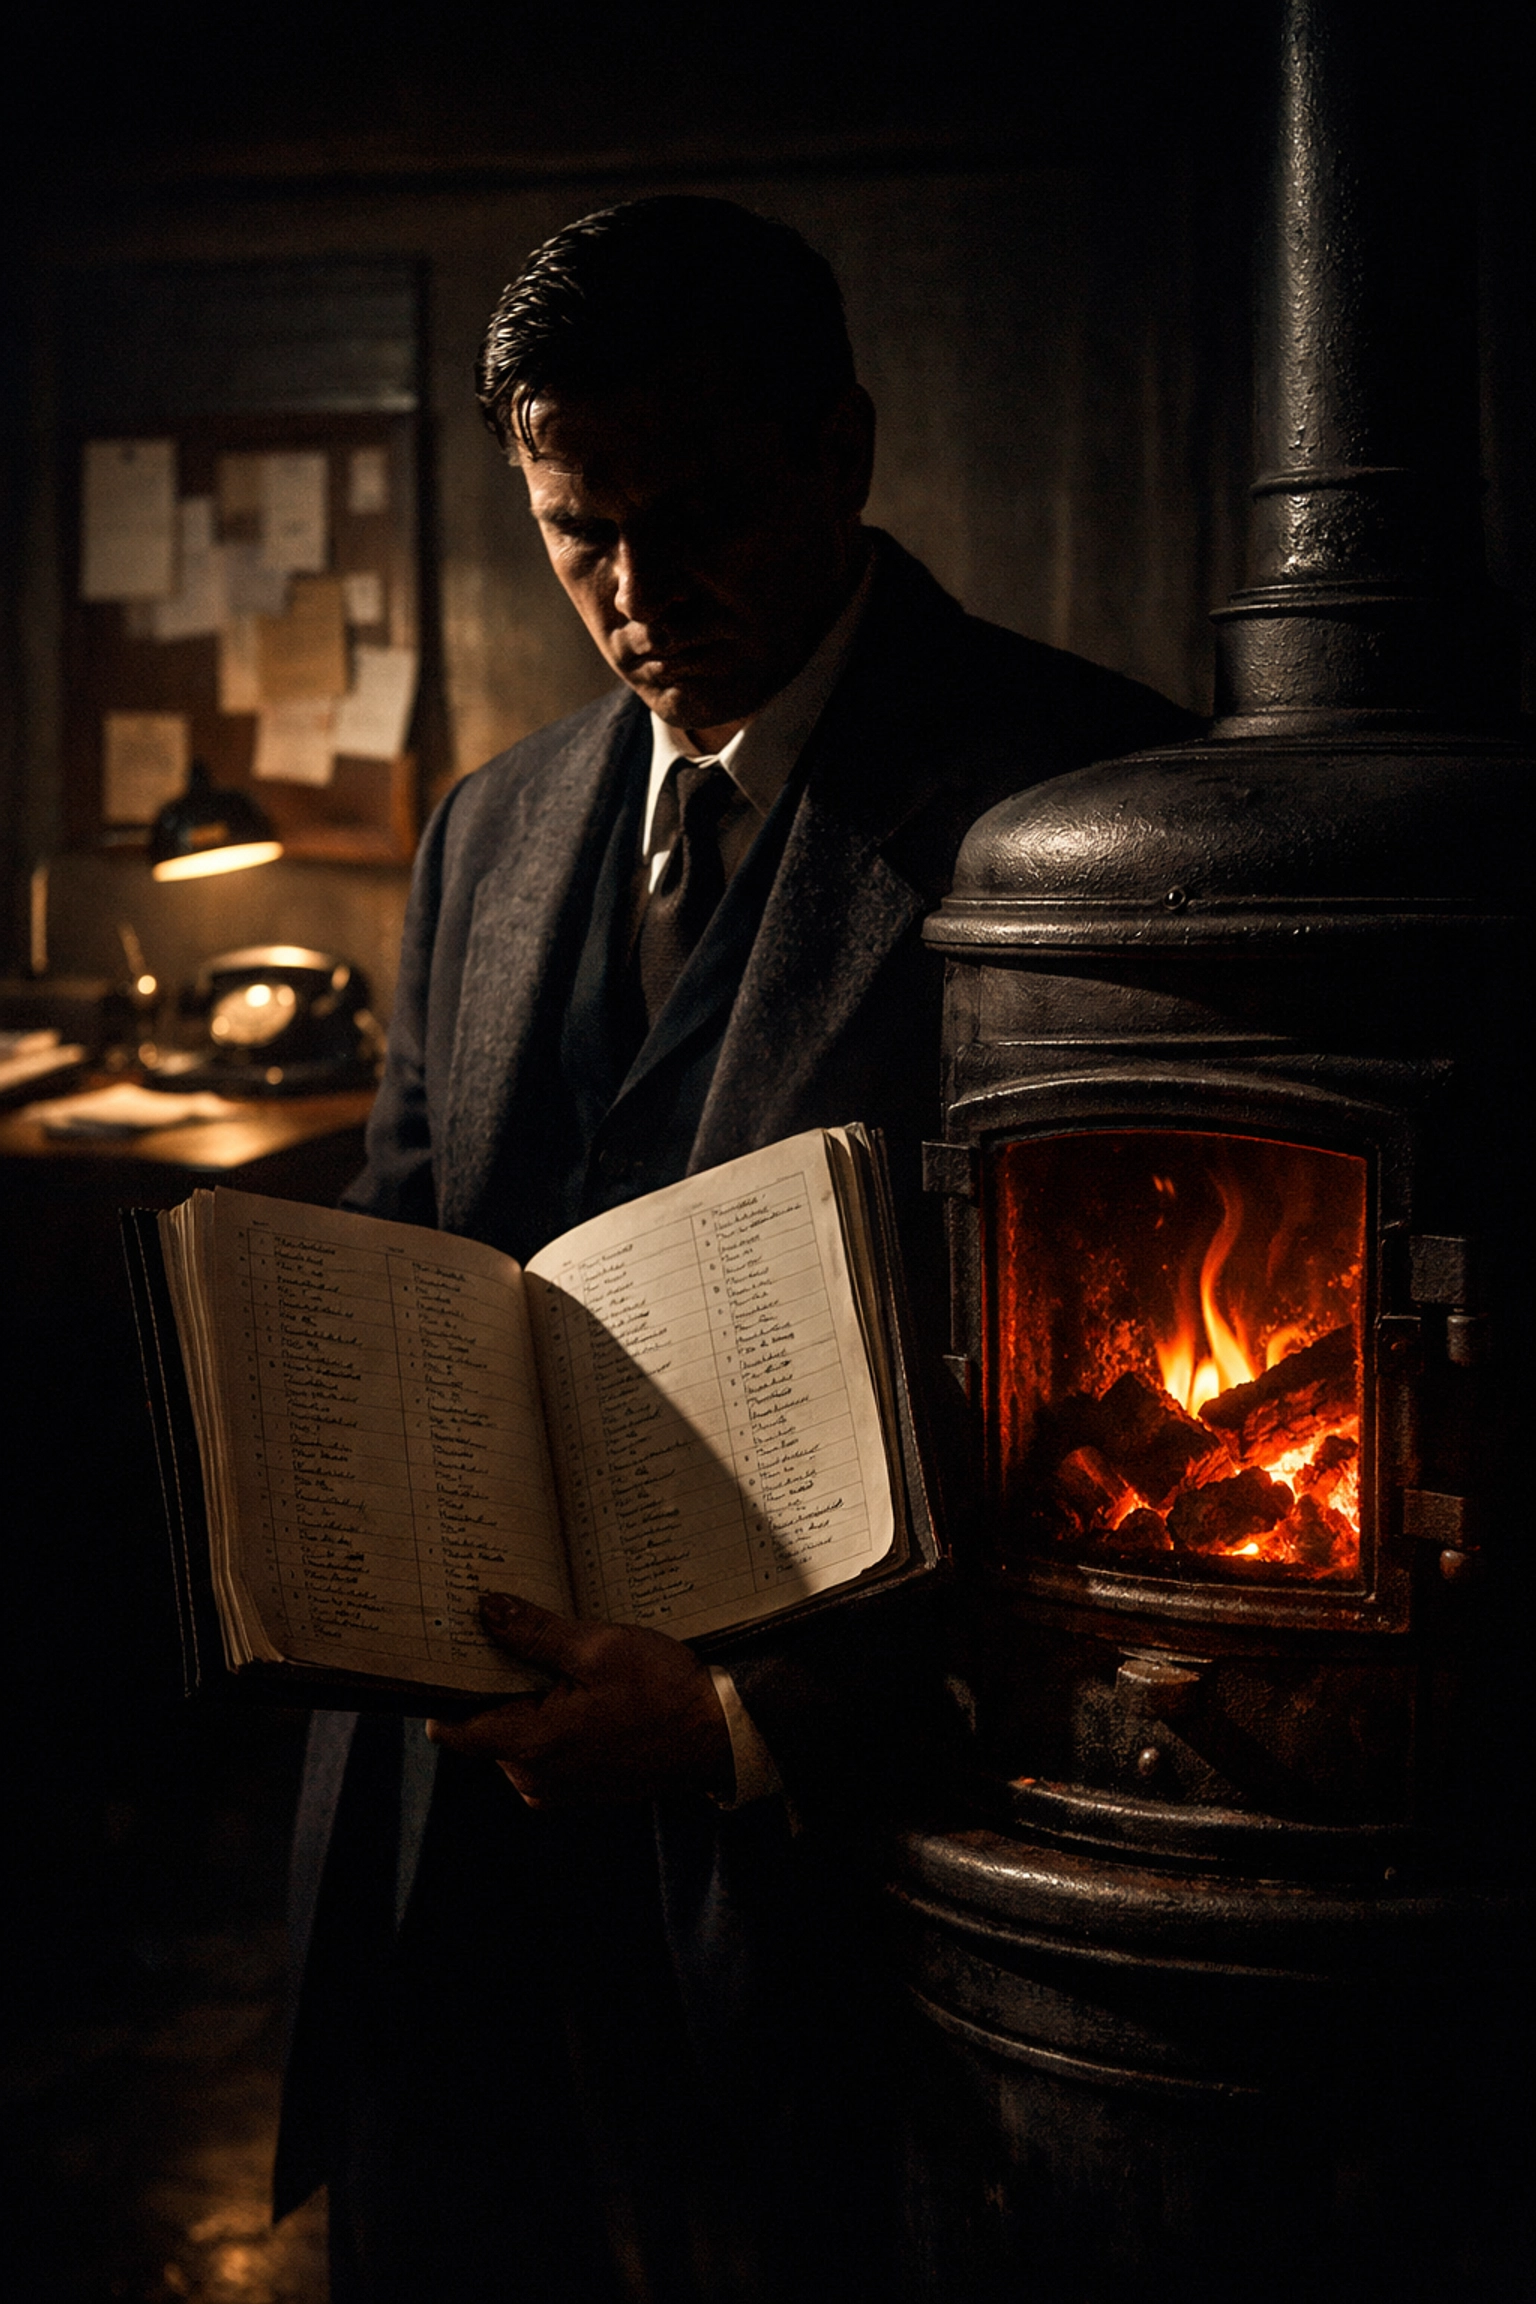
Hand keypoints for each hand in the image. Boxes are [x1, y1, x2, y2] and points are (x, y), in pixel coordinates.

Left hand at [426, 1592, 733, 1807]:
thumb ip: (534, 1633)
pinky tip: (576, 1687)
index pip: (453, 1729)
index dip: (447, 1686)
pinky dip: (550, 1718)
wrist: (718, 1735)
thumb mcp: (596, 1648)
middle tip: (510, 1635)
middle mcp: (536, 1778)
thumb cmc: (663, 1691)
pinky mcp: (580, 1786)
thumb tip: (487, 1611)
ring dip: (526, 1699)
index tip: (450, 1649)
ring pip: (515, 1736)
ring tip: (554, 1657)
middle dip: (494, 1683)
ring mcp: (559, 1787)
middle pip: (485, 1727)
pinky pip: (545, 1749)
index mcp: (531, 1745)